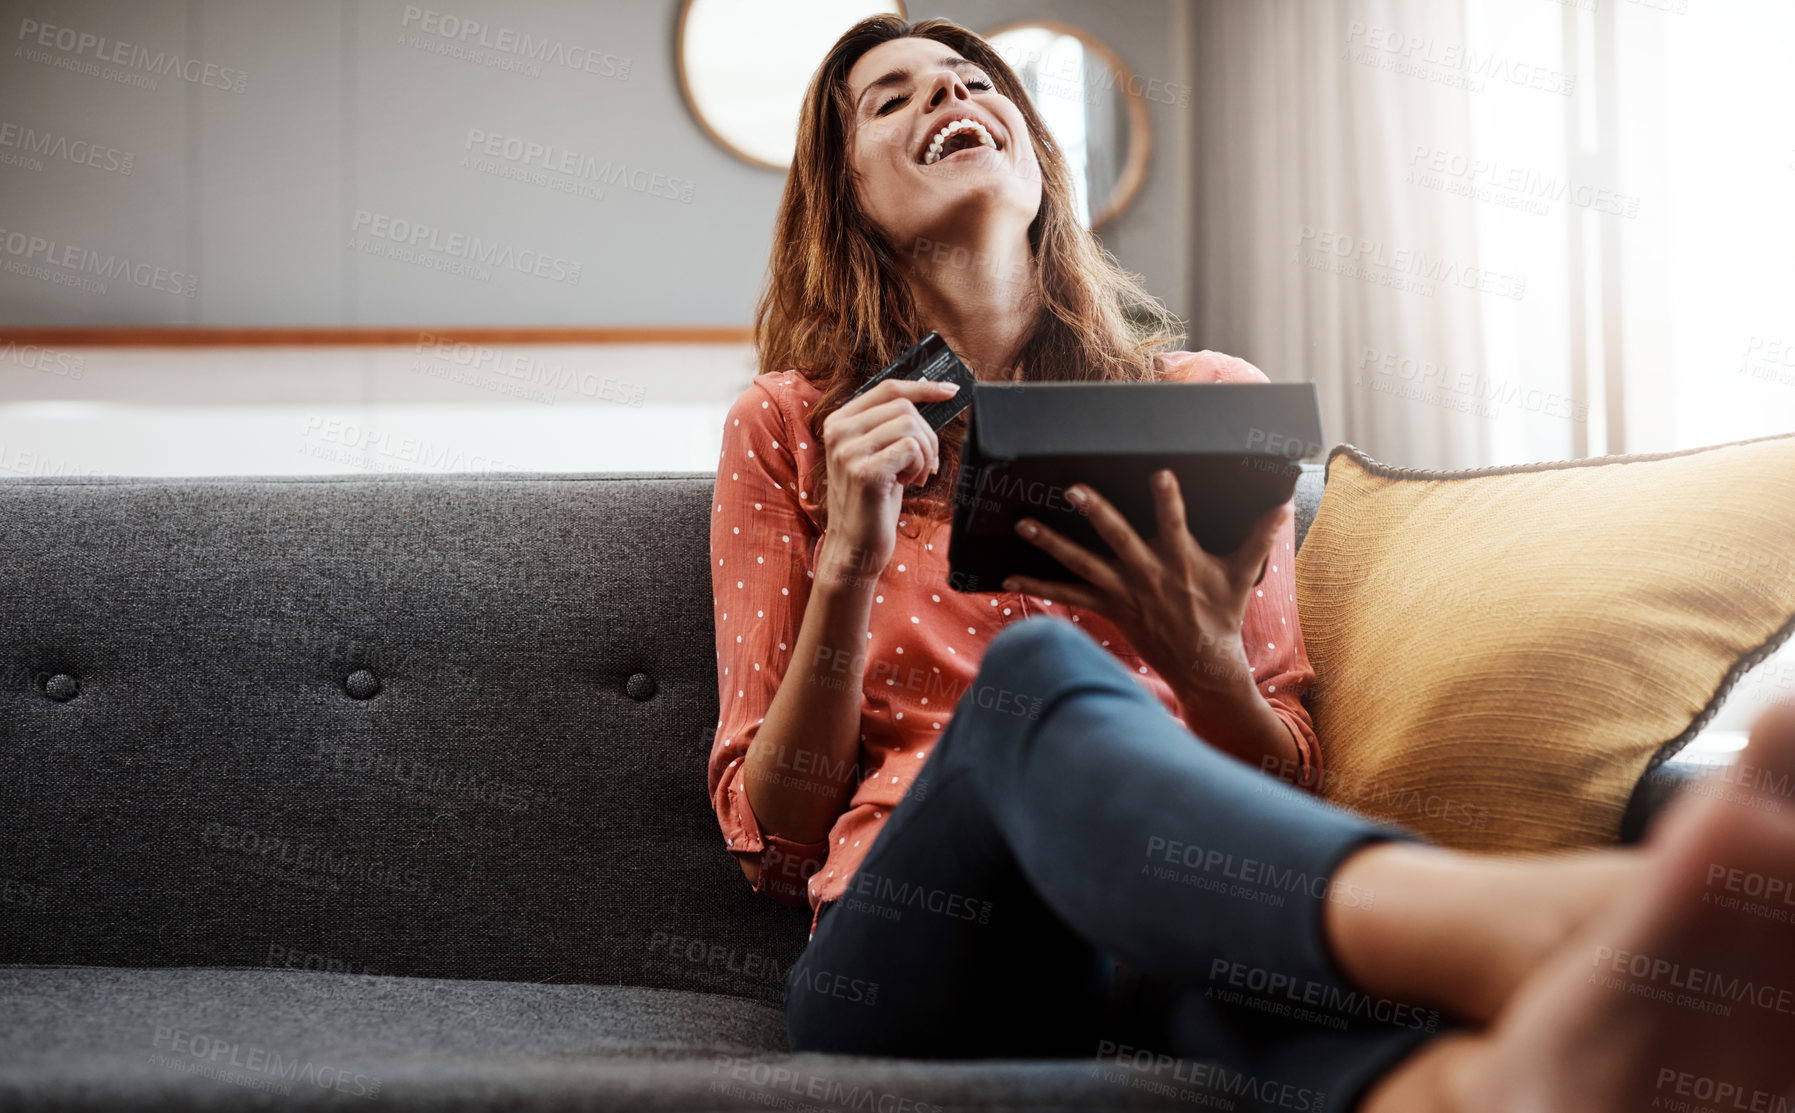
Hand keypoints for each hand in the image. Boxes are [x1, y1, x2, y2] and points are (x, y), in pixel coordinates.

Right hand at [816, 377, 959, 588]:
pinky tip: (907, 484)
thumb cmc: (872, 501)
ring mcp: (848, 451)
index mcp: (839, 421)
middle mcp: (838, 431)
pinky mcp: (864, 471)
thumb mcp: (877, 454)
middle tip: (925, 465)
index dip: (924, 388)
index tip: (951, 391)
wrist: (855, 545)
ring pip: (910, 425)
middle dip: (928, 435)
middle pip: (905, 407)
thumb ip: (890, 427)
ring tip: (912, 476)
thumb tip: (931, 399)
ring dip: (924, 453)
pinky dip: (919, 466)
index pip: (888, 388)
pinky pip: (910, 448)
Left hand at [1002, 469, 1295, 761]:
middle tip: (1073, 488)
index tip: (1159, 473)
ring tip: (1024, 524)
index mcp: (1180, 560)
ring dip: (1052, 544)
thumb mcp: (1244, 573)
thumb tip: (1286, 502)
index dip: (1168, 498)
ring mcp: (1123, 592)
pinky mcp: (1107, 608)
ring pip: (1082, 564)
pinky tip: (1010, 575)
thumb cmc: (1222, 614)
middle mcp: (1148, 574)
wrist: (1202, 664)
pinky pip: (1067, 595)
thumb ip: (1260, 535)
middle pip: (1117, 537)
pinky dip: (1039, 584)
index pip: (1174, 521)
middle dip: (1096, 512)